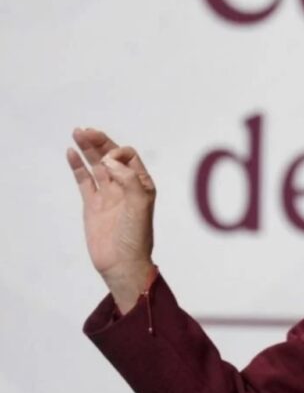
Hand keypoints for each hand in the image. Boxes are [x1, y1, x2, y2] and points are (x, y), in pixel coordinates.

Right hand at [66, 127, 156, 311]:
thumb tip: (109, 160)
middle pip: (111, 156)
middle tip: (85, 130)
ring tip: (77, 132)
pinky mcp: (92, 204)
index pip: (129, 157)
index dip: (118, 153)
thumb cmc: (135, 236)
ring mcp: (107, 194)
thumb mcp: (139, 204)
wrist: (121, 262)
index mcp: (141, 184)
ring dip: (87, 149)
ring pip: (96, 165)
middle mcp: (125, 186)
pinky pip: (84, 180)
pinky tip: (71, 152)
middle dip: (99, 142)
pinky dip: (77, 166)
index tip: (109, 163)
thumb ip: (128, 179)